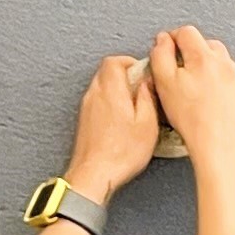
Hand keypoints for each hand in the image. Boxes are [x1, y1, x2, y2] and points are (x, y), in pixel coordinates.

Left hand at [66, 52, 162, 196]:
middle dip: (125, 74)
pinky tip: (123, 118)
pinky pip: (98, 100)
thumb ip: (148, 98)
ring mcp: (87, 107)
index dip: (130, 61)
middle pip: (106, 71)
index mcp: (111, 90)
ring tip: (134, 103)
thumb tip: (148, 83)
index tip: (143, 69)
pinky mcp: (85, 120)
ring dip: (117, 88)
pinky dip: (111, 102)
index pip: (114, 61)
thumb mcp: (147, 124)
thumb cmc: (120, 153)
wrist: (95, 173)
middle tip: (141, 84)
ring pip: (101, 85)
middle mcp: (95, 95)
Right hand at [144, 26, 234, 159]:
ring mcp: (234, 79)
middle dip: (188, 50)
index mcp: (205, 57)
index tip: (165, 48)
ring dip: (202, 63)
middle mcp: (224, 65)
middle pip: (204, 43)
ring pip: (216, 59)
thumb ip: (160, 54)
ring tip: (189, 82)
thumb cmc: (191, 119)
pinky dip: (212, 78)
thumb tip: (163, 40)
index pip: (186, 32)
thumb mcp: (164, 81)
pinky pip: (224, 76)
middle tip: (176, 66)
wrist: (217, 145)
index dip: (171, 38)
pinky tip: (202, 94)